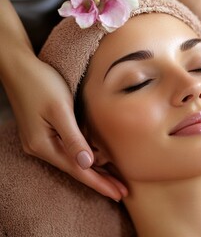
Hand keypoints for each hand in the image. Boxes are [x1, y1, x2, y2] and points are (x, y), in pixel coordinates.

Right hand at [3, 55, 127, 200]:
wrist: (18, 66)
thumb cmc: (40, 83)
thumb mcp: (59, 109)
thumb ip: (73, 138)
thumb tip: (86, 164)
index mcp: (43, 145)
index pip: (78, 171)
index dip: (99, 183)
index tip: (118, 194)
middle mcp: (41, 147)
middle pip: (76, 169)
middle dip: (100, 181)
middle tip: (122, 192)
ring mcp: (41, 140)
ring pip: (73, 161)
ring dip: (94, 171)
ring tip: (114, 180)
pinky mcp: (45, 132)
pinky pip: (68, 151)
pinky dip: (84, 157)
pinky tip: (97, 161)